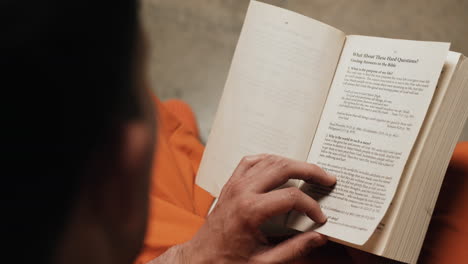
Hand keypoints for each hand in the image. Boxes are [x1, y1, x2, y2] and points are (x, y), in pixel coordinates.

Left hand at [152, 154, 335, 263]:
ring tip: (310, 172)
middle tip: (327, 178)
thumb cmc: (227, 261)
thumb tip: (318, 237)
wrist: (200, 258)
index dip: (311, 206)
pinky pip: (250, 161)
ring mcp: (235, 185)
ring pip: (268, 160)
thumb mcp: (264, 263)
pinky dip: (269, 160)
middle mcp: (242, 192)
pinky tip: (280, 165)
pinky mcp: (230, 184)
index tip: (320, 218)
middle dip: (310, 171)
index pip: (292, 197)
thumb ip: (294, 249)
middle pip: (283, 168)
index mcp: (251, 211)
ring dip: (292, 163)